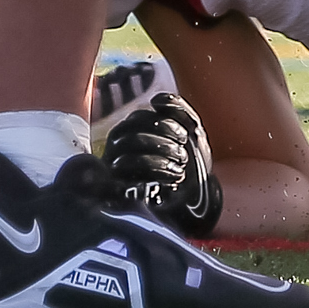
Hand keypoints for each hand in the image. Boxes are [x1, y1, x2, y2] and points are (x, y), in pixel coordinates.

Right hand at [104, 92, 222, 238]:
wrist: (193, 208)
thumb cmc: (191, 169)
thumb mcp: (192, 135)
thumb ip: (180, 110)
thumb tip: (156, 100)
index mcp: (133, 131)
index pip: (141, 117)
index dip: (167, 122)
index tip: (187, 137)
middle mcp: (118, 147)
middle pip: (133, 130)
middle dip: (164, 140)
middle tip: (184, 154)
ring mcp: (115, 168)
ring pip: (129, 149)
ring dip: (160, 157)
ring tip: (180, 169)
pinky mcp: (117, 189)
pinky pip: (126, 174)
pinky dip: (155, 172)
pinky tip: (173, 180)